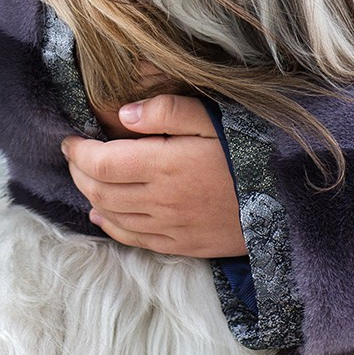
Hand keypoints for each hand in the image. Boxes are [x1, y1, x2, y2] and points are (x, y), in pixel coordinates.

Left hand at [62, 93, 246, 257]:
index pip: (102, 163)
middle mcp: (160, 200)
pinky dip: (110, 226)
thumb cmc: (246, 153)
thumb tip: (123, 114)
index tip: (69, 140)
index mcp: (164, 165)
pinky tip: (102, 215)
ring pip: (112, 215)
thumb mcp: (211, 118)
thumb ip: (166, 110)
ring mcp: (169, 226)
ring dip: (90, 196)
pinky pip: (134, 239)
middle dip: (78, 173)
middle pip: (100, 190)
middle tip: (73, 156)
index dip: (78, 153)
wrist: (284, 203)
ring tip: (84, 178)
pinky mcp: (180, 244)